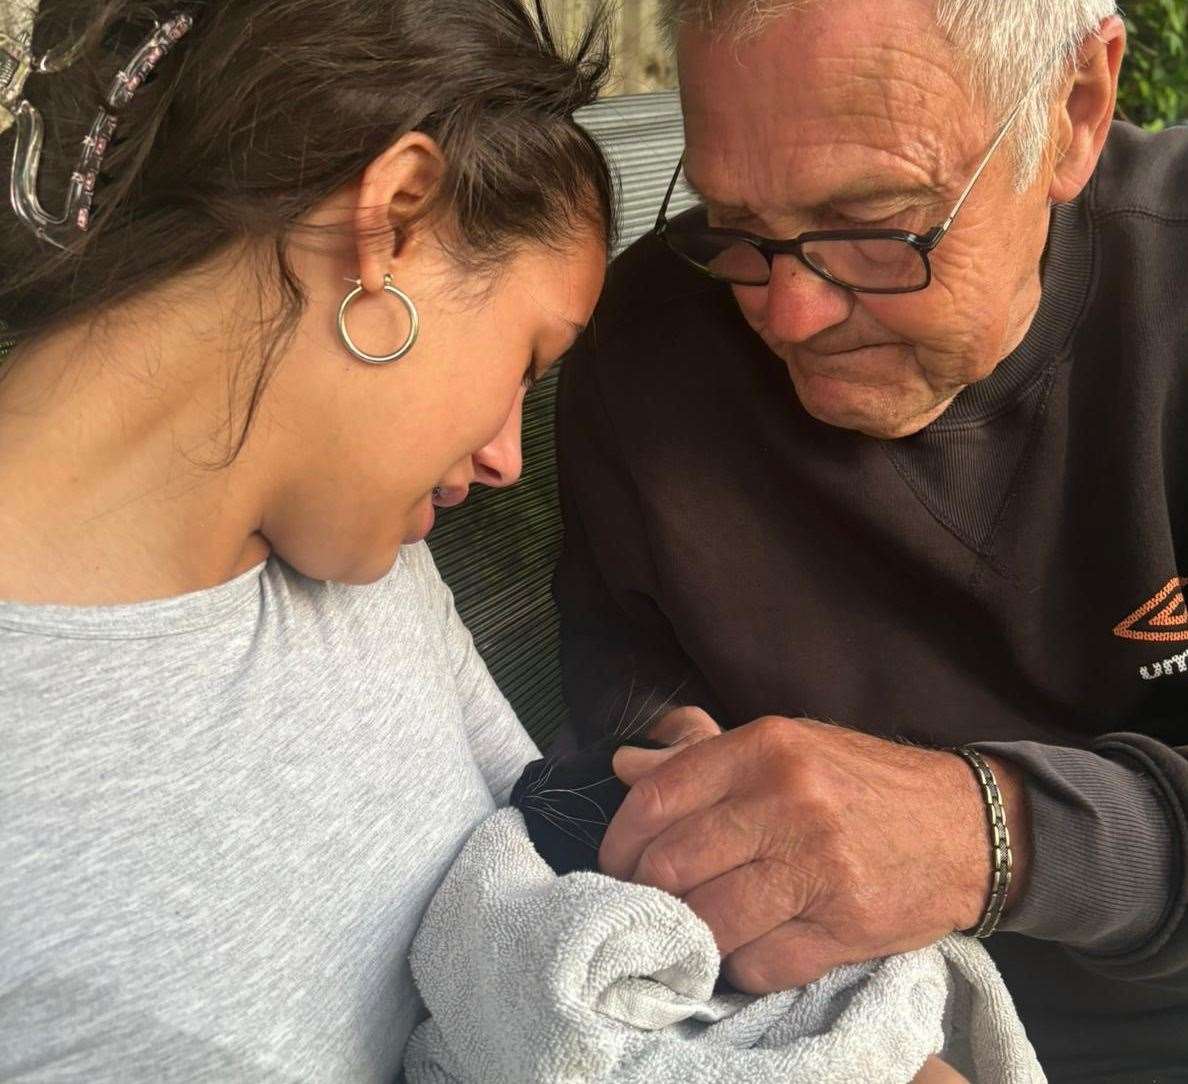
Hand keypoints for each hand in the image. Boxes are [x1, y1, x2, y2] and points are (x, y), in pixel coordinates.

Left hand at [601, 714, 1030, 994]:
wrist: (966, 828)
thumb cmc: (861, 783)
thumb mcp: (786, 745)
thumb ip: (701, 756)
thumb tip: (624, 765)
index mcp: (766, 747)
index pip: (657, 798)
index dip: (620, 841)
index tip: (618, 863)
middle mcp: (789, 801)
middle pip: (673, 865)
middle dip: (646, 894)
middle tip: (649, 903)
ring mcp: (819, 867)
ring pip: (709, 921)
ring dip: (690, 934)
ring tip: (695, 928)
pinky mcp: (846, 927)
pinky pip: (759, 965)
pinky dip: (741, 965)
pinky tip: (750, 946)